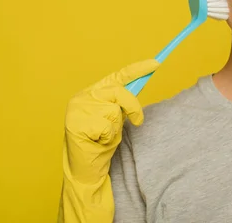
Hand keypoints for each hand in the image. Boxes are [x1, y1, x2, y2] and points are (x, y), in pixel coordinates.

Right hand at [59, 58, 158, 222]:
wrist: (85, 169)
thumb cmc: (102, 142)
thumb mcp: (115, 117)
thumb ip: (123, 102)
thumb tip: (142, 83)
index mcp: (92, 92)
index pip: (117, 76)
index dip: (137, 69)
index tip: (156, 63)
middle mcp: (82, 97)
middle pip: (117, 91)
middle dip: (133, 106)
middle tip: (139, 121)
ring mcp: (77, 110)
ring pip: (112, 111)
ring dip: (115, 127)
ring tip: (105, 136)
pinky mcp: (75, 125)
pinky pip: (105, 127)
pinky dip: (107, 137)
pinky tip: (97, 142)